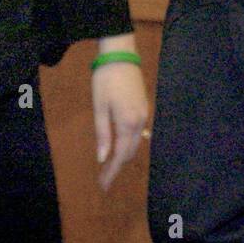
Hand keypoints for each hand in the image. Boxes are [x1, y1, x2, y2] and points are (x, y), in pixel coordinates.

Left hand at [91, 33, 149, 190]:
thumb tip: (103, 158)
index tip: (103, 186)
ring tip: (110, 166)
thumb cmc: (106, 81)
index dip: (111, 172)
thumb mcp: (99, 107)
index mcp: (128, 123)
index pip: (120, 156)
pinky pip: (138, 133)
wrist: (122, 56)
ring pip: (135, 143)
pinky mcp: (144, 108)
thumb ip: (103, 134)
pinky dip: (129, 144)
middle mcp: (140, 122)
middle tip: (104, 179)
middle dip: (117, 167)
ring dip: (123, 156)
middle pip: (130, 152)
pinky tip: (120, 146)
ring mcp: (144, 115)